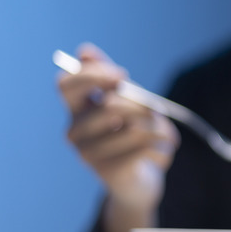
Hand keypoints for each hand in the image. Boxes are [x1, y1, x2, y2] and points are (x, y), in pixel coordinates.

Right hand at [58, 43, 179, 215]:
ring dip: (155, 128)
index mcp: (75, 109)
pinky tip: (160, 151)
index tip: (123, 76)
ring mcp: (86, 153)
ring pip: (131, 129)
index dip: (95, 75)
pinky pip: (140, 149)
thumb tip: (84, 50)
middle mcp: (73, 131)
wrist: (140, 180)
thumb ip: (109, 76)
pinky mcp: (106, 171)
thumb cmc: (132, 134)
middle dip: (140, 105)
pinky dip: (158, 146)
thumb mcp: (125, 101)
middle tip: (155, 110)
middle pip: (109, 105)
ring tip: (163, 134)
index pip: (66, 83)